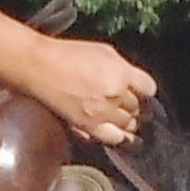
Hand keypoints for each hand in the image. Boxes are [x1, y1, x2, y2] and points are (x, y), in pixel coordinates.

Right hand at [2, 31, 157, 146]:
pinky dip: (121, 138)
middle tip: (132, 107)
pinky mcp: (88, 125)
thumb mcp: (104, 51)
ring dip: (129, 122)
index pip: (149, 88)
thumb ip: (124, 68)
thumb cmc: (68, 54)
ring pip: (129, 124)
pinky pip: (114, 138)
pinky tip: (121, 135)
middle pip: (139, 108)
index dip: (146, 91)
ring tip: (124, 119)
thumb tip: (135, 83)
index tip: (142, 92)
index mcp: (122, 73)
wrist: (40, 66)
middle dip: (138, 107)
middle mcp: (116, 94)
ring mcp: (103, 112)